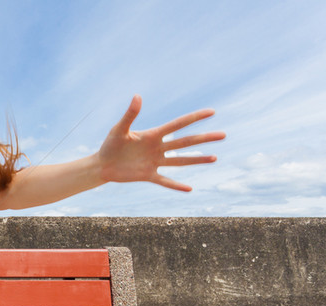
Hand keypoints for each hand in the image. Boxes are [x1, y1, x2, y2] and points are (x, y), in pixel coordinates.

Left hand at [97, 95, 225, 191]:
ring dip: (197, 160)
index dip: (194, 118)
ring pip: (180, 161)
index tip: (212, 112)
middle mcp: (158, 148)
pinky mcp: (148, 175)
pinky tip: (190, 188)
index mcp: (153, 134)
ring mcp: (155, 162)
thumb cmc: (110, 144)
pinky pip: (165, 181)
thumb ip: (130, 115)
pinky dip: (176, 185)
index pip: (178, 125)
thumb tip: (137, 96)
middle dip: (204, 139)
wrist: (102, 165)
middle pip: (185, 142)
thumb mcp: (119, 129)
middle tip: (223, 135)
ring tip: (215, 158)